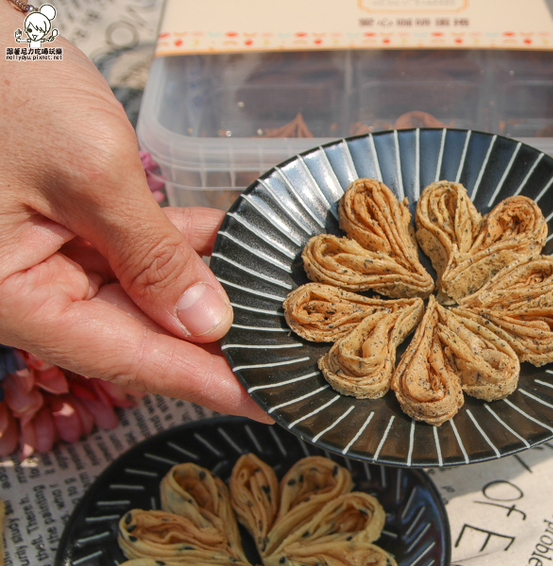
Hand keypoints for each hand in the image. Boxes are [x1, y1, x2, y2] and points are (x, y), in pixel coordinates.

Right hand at [0, 6, 268, 421]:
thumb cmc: (8, 91)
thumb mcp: (91, 175)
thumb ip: (152, 255)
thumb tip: (206, 323)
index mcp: (18, 299)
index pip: (131, 361)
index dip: (208, 384)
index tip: (270, 402)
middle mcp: (34, 289)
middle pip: (141, 333)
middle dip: (217, 344)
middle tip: (288, 357)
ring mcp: (50, 256)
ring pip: (144, 293)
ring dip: (207, 293)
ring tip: (276, 309)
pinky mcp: (68, 222)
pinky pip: (134, 248)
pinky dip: (182, 245)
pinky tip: (232, 243)